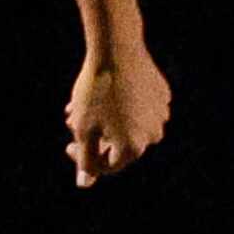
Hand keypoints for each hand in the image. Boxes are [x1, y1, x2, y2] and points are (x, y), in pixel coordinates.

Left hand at [65, 44, 169, 185]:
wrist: (116, 49)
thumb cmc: (96, 91)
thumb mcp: (83, 129)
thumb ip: (85, 160)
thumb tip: (84, 184)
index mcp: (133, 148)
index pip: (105, 166)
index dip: (84, 158)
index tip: (70, 143)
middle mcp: (152, 135)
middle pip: (118, 145)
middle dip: (95, 137)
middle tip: (75, 120)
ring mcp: (160, 114)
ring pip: (128, 126)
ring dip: (107, 121)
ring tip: (86, 105)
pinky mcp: (162, 95)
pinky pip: (140, 108)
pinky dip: (123, 105)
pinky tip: (108, 91)